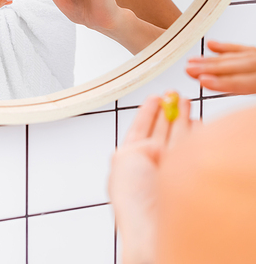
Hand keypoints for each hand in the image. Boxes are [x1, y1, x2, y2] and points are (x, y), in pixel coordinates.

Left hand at [109, 94, 193, 263]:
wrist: (153, 226)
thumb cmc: (133, 200)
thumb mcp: (124, 159)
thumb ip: (138, 142)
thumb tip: (155, 142)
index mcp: (130, 160)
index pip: (140, 129)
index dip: (147, 112)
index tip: (154, 97)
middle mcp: (150, 164)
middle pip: (161, 131)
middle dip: (168, 111)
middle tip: (174, 95)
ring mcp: (169, 168)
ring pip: (178, 136)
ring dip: (182, 117)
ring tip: (185, 101)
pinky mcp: (186, 172)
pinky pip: (191, 148)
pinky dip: (195, 133)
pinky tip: (197, 122)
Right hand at [186, 40, 255, 93]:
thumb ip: (254, 96)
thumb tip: (245, 111)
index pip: (241, 81)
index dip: (221, 82)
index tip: (202, 80)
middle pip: (233, 66)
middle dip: (209, 68)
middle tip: (189, 69)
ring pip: (234, 56)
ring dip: (211, 59)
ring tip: (193, 60)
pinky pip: (241, 48)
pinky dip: (225, 47)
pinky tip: (212, 45)